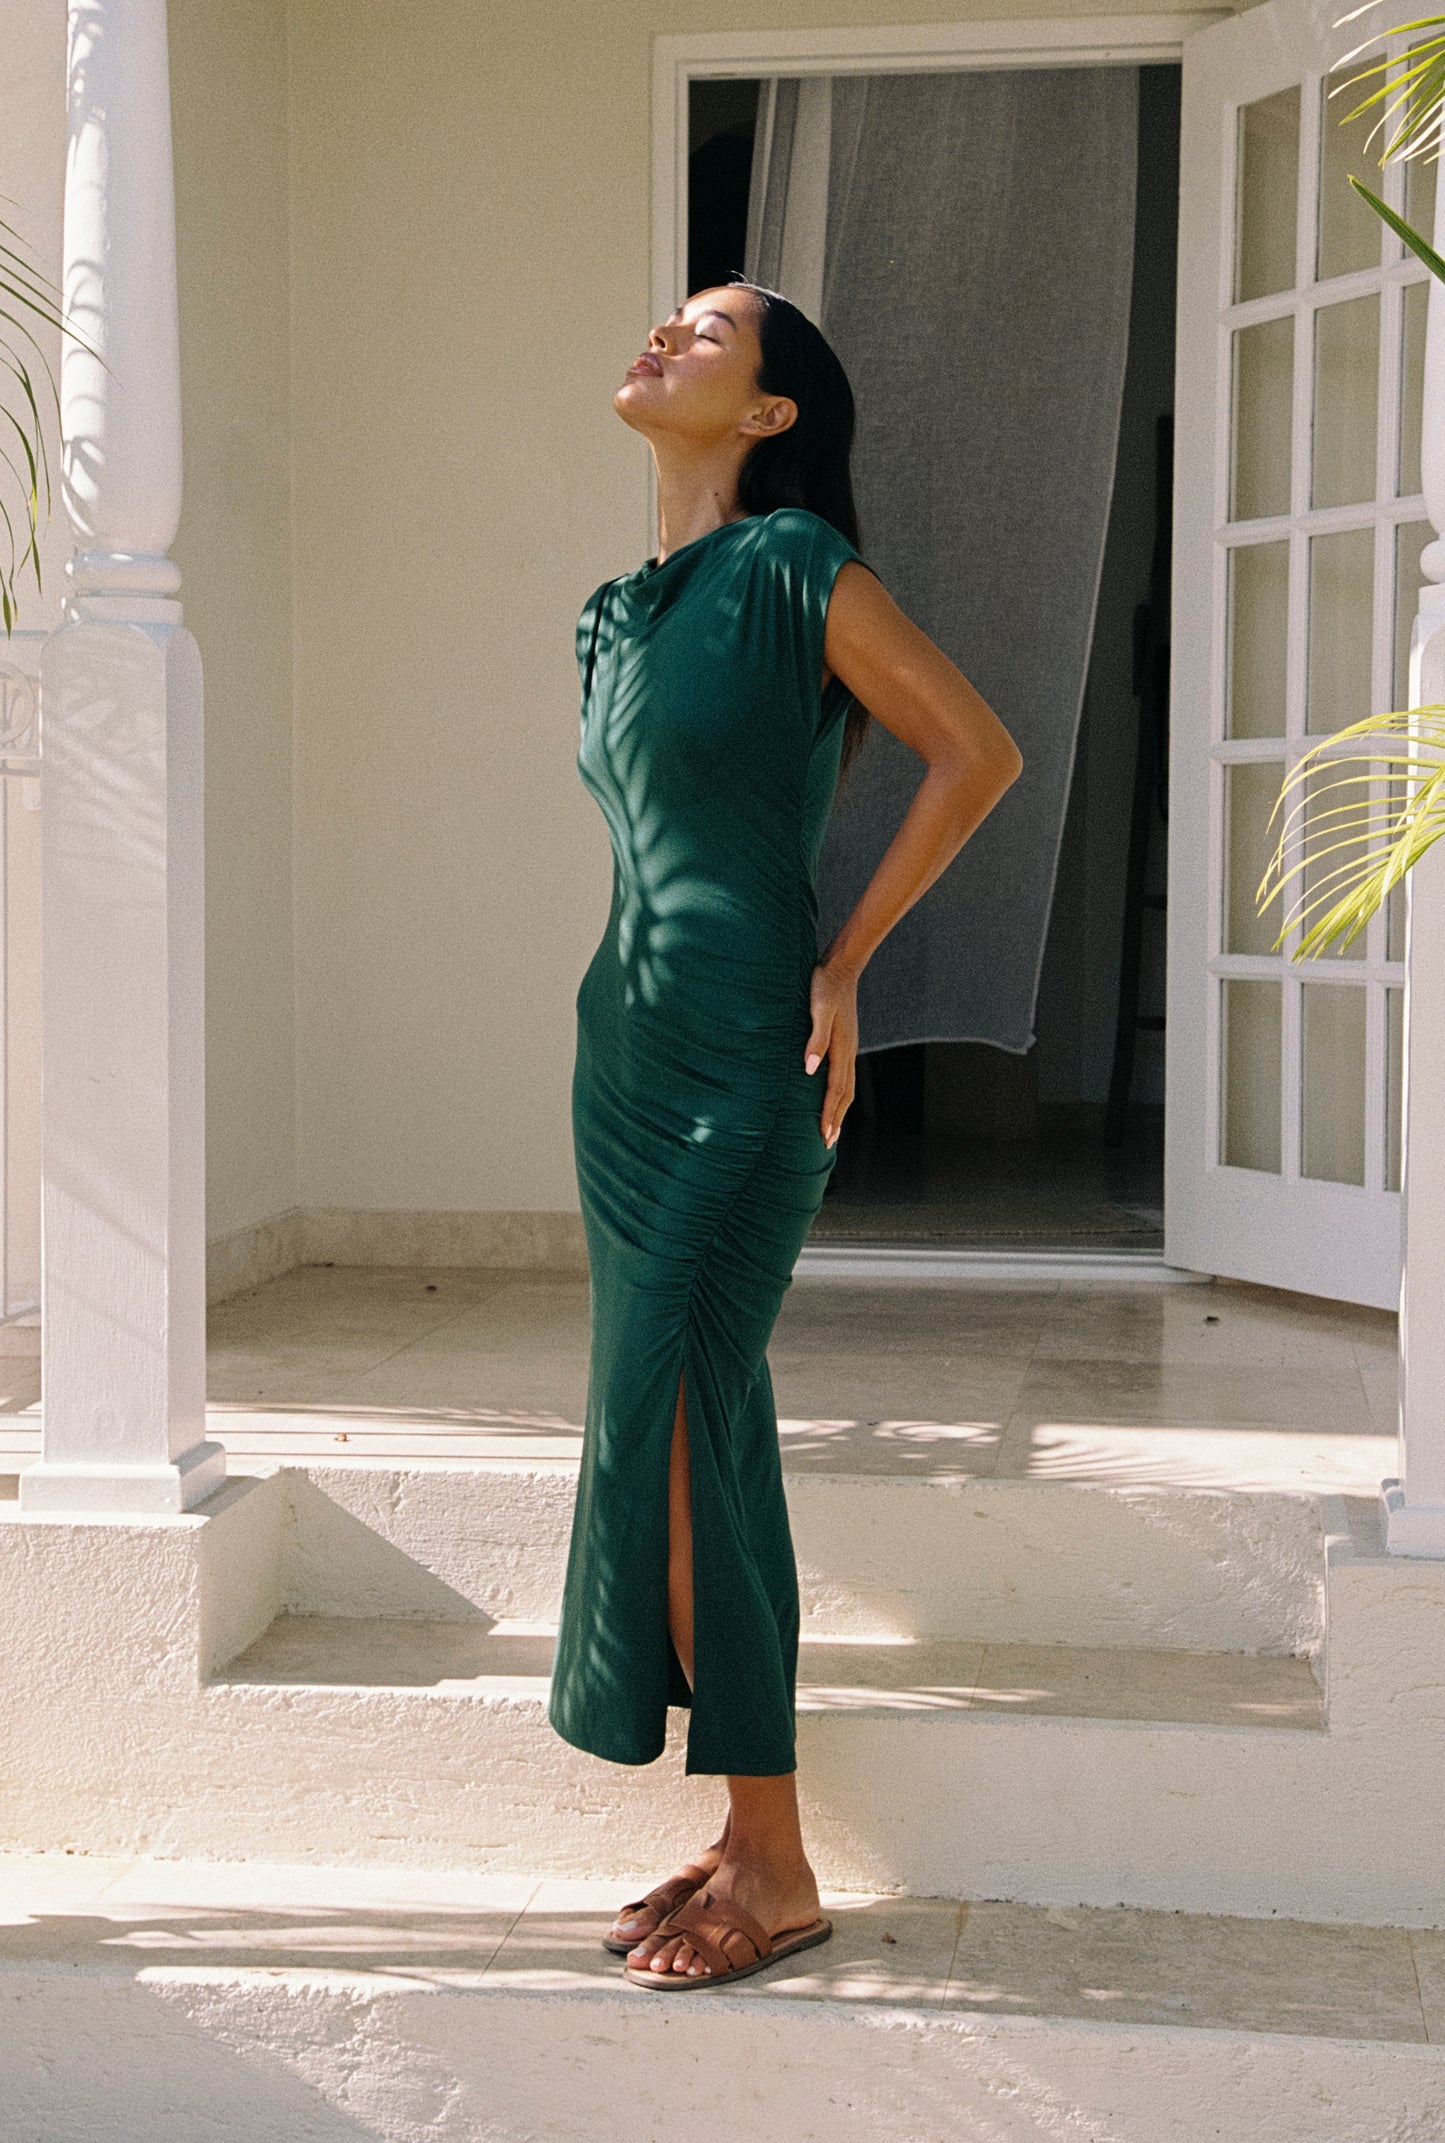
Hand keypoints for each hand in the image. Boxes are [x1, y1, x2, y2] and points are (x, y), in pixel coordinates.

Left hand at [803, 962, 857, 1147]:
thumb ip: (815, 1040)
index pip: (835, 1090)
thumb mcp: (818, 1010)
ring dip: (840, 1109)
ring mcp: (848, 1047)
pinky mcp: (845, 1041)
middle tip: (829, 1143)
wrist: (842, 966)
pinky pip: (844, 1075)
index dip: (829, 1115)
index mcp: (841, 1049)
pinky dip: (840, 1092)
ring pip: (847, 1086)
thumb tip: (810, 1070)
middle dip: (837, 1120)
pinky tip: (832, 1094)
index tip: (824, 1137)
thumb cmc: (825, 986)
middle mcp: (848, 1052)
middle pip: (845, 1095)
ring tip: (833, 1128)